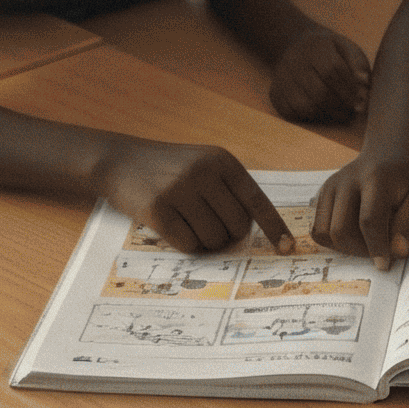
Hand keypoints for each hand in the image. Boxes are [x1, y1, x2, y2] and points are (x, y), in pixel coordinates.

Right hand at [98, 138, 292, 254]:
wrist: (120, 160)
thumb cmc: (169, 167)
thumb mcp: (203, 164)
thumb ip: (228, 190)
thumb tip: (251, 231)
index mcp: (222, 161)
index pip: (257, 200)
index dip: (274, 226)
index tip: (288, 247)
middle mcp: (204, 172)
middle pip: (237, 227)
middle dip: (226, 234)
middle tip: (205, 222)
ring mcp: (180, 190)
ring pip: (214, 239)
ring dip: (204, 240)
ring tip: (186, 220)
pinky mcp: (159, 209)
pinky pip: (188, 244)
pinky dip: (184, 243)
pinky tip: (171, 225)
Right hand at [268, 27, 369, 124]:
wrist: (298, 45)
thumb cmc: (331, 51)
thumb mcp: (348, 49)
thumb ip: (359, 65)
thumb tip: (364, 84)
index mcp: (317, 46)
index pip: (332, 71)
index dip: (348, 90)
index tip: (359, 100)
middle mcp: (295, 60)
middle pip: (319, 92)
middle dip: (339, 107)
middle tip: (351, 112)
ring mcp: (282, 77)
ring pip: (304, 106)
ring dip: (326, 115)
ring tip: (339, 114)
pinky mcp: (275, 93)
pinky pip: (290, 113)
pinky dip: (308, 118)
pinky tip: (321, 112)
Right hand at [310, 146, 408, 270]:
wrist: (390, 149)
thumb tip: (395, 252)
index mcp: (376, 178)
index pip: (369, 220)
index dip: (376, 248)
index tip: (384, 265)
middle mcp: (348, 179)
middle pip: (340, 230)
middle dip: (360, 250)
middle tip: (379, 252)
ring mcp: (331, 185)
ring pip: (324, 232)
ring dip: (345, 247)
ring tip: (367, 242)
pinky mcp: (323, 193)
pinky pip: (318, 229)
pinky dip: (333, 240)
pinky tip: (353, 234)